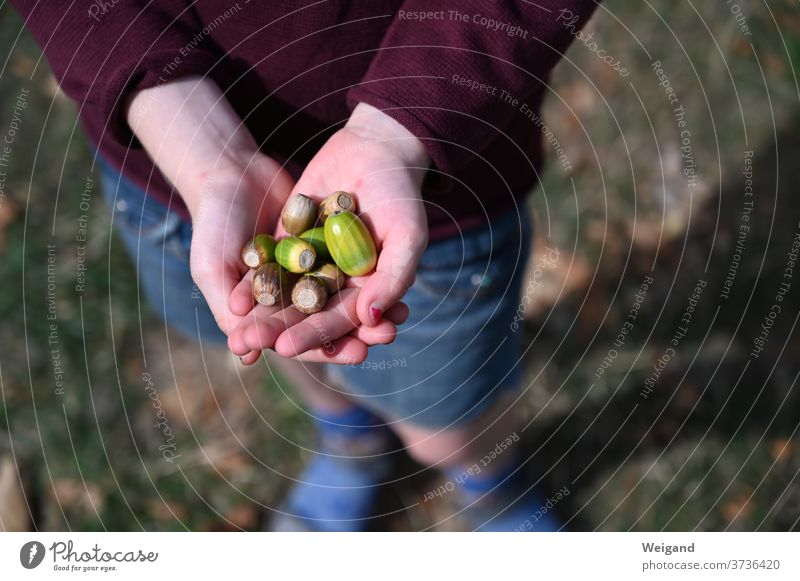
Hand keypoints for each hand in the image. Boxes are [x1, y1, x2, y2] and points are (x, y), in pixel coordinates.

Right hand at [127, 79, 403, 363]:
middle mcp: (290, 294)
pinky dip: (375, 272)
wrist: (227, 168)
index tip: (360, 354)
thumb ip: (225, 309)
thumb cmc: (212, 224)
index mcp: (264, 309)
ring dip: (373, 306)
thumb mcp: (212, 267)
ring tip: (401, 314)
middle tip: (389, 335)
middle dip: (360, 331)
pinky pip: (353, 262)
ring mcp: (310, 268)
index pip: (301, 337)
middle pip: (330, 319)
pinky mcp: (325, 244)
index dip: (330, 347)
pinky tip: (397, 277)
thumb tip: (244, 358)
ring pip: (346, 295)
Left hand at [229, 102, 429, 358]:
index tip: (288, 348)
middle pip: (307, 315)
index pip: (340, 322)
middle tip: (253, 346)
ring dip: (264, 318)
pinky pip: (269, 268)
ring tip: (241, 335)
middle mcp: (337, 285)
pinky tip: (234, 300)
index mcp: (367, 292)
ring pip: (285, 298)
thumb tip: (370, 319)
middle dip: (281, 332)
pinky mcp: (289, 243)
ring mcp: (311, 265)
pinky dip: (253, 284)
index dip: (316, 336)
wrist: (375, 147)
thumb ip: (394, 279)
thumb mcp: (407, 235)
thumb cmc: (401, 195)